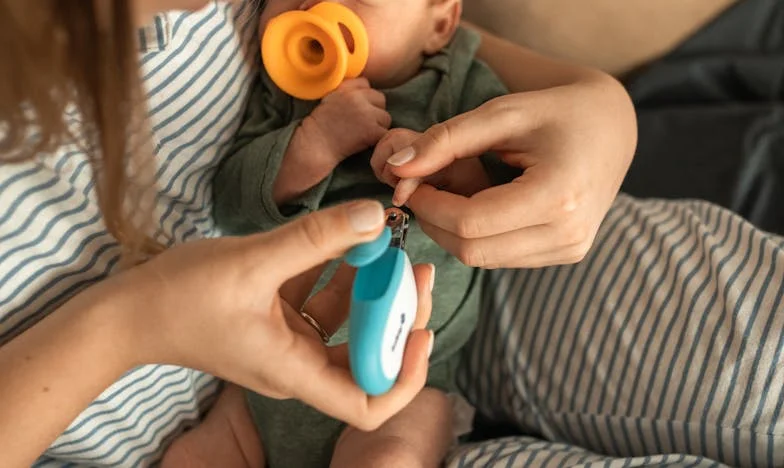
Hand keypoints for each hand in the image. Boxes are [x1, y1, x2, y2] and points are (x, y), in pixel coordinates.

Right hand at [116, 200, 432, 429]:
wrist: (126, 312)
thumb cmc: (179, 298)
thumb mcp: (253, 262)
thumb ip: (316, 238)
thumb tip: (374, 215)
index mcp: (295, 371)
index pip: (369, 403)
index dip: (405, 373)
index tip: (422, 327)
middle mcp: (298, 365)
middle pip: (370, 358)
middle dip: (399, 316)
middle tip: (415, 267)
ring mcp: (288, 343)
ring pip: (349, 325)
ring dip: (372, 290)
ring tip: (389, 244)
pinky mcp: (277, 322)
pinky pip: (322, 303)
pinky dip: (340, 277)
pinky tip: (349, 239)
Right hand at [274, 78, 390, 203]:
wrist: (315, 144)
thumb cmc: (319, 125)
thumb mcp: (329, 98)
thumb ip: (346, 89)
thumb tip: (366, 86)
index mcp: (346, 88)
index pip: (366, 84)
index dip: (363, 96)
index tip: (354, 108)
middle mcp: (358, 98)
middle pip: (380, 99)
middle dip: (374, 110)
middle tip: (361, 123)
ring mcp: (366, 113)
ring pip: (385, 117)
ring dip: (378, 125)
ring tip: (362, 133)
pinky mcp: (372, 130)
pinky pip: (384, 132)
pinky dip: (377, 138)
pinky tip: (365, 141)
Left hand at [382, 84, 635, 268]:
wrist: (612, 127)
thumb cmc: (557, 111)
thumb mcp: (501, 113)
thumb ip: (446, 140)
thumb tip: (396, 168)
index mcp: (559, 195)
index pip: (470, 223)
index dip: (429, 205)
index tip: (409, 182)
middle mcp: (569, 234)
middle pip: (473, 250)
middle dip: (435, 222)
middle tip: (420, 188)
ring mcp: (570, 250)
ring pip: (484, 259)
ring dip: (453, 231)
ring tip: (450, 192)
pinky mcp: (567, 254)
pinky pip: (502, 256)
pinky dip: (478, 235)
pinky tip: (477, 204)